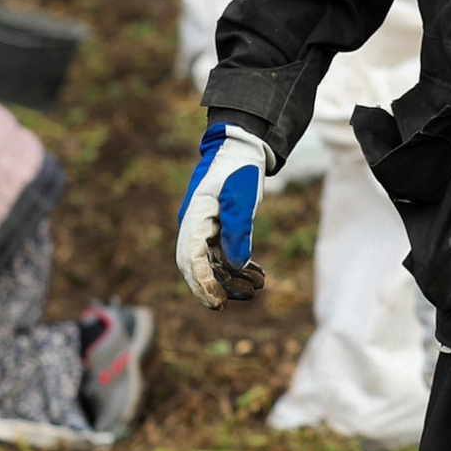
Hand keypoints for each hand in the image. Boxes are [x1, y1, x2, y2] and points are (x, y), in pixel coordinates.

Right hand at [175, 125, 272, 306]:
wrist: (241, 148)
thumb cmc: (238, 170)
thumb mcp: (240, 200)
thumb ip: (237, 232)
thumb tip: (234, 266)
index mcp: (193, 220)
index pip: (190, 260)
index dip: (203, 284)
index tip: (219, 303)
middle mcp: (194, 227)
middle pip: (198, 268)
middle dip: (217, 287)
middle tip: (242, 299)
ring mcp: (206, 228)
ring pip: (214, 264)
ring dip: (233, 278)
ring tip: (259, 286)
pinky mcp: (219, 227)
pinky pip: (224, 255)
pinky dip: (239, 267)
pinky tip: (258, 274)